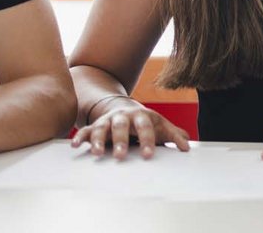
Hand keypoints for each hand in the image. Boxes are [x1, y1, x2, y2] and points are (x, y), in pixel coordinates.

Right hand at [70, 102, 189, 159]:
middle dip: (120, 141)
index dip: (147, 141)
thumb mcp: (160, 126)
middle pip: (122, 127)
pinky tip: (75, 145)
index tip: (148, 155)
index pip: (145, 128)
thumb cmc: (145, 122)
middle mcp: (123, 117)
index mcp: (141, 116)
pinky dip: (80, 136)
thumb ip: (173, 135)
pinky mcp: (95, 126)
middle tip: (120, 156)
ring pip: (101, 128)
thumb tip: (186, 146)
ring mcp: (108, 121)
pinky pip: (85, 130)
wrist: (124, 108)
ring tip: (96, 153)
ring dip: (97, 140)